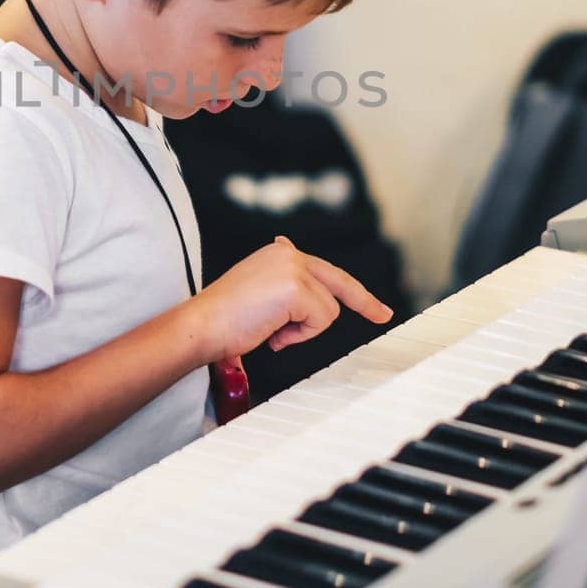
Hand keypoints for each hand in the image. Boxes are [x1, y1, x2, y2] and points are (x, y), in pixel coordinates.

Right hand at [192, 236, 393, 359]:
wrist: (203, 325)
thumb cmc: (224, 318)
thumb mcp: (260, 293)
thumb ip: (285, 290)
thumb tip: (307, 298)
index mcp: (279, 252)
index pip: (324, 271)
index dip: (350, 289)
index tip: (371, 302)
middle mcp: (289, 253)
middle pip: (340, 283)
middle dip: (364, 302)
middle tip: (384, 315)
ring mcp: (294, 268)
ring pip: (328, 310)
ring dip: (304, 329)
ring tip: (271, 330)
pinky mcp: (297, 288)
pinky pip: (319, 321)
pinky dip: (299, 335)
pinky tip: (273, 333)